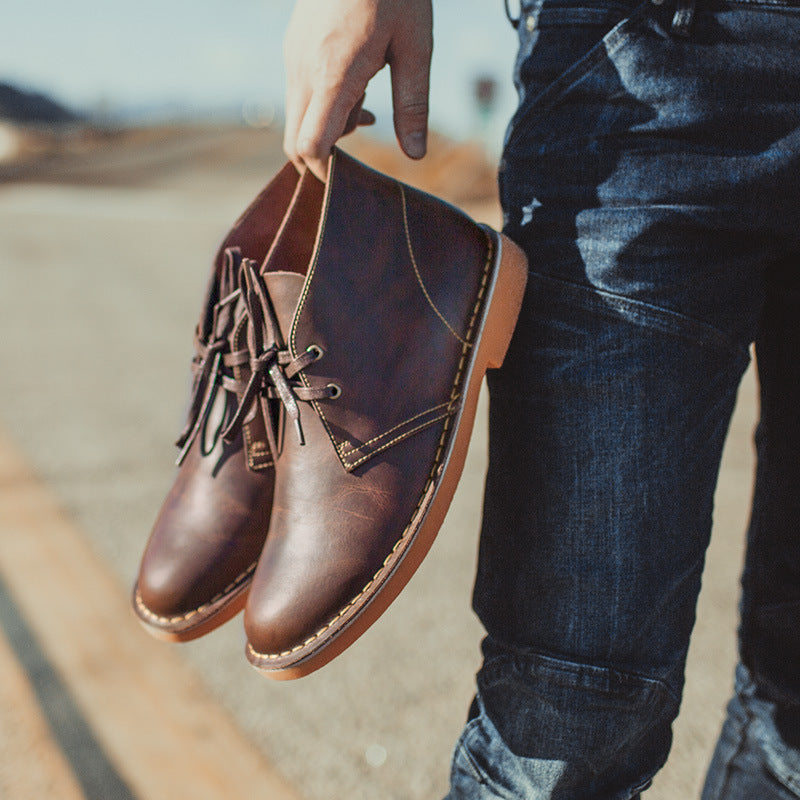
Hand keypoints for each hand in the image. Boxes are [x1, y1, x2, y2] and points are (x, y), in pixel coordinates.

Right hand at [283, 0, 432, 180]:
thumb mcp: (416, 47)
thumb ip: (414, 105)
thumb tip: (415, 156)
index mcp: (332, 74)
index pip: (309, 146)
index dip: (325, 171)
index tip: (350, 180)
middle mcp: (303, 70)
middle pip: (295, 140)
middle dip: (325, 156)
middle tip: (364, 147)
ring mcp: (293, 57)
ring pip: (298, 118)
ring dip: (328, 129)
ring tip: (370, 107)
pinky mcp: (294, 47)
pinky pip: (300, 94)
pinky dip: (324, 106)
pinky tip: (357, 88)